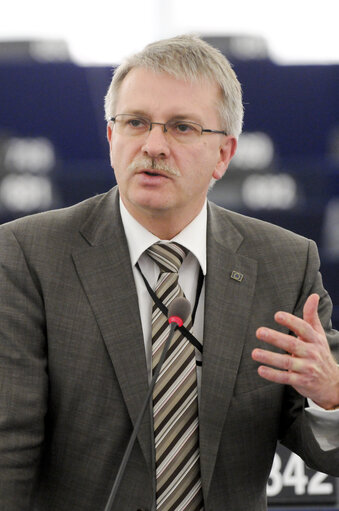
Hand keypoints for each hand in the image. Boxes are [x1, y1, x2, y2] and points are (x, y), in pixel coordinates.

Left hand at [252, 294, 338, 409]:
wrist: (332, 384)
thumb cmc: (320, 354)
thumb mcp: (319, 335)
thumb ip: (311, 316)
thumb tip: (313, 295)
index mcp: (315, 340)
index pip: (304, 329)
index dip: (291, 321)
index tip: (277, 315)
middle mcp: (312, 354)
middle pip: (292, 345)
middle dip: (275, 338)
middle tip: (259, 332)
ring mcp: (307, 369)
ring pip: (286, 362)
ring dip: (270, 358)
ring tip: (254, 353)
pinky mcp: (301, 382)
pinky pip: (285, 378)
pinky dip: (273, 375)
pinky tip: (260, 370)